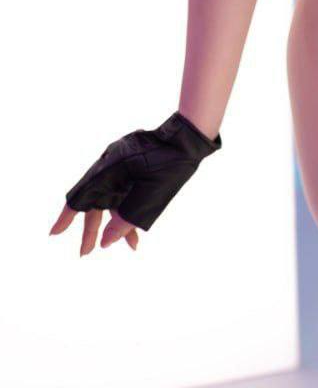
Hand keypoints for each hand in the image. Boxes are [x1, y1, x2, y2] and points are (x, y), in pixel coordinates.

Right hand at [51, 111, 221, 252]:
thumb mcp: (150, 196)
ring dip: (115, 223)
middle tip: (85, 254)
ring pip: (112, 200)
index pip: (80, 196)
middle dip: (91, 230)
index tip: (54, 234)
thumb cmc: (170, 163)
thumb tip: (105, 243)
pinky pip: (124, 193)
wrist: (188, 137)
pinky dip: (128, 211)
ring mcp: (122, 166)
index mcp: (108, 169)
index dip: (66, 217)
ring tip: (128, 247)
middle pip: (95, 202)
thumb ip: (126, 220)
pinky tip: (137, 232)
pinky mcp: (134, 167)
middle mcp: (110, 166)